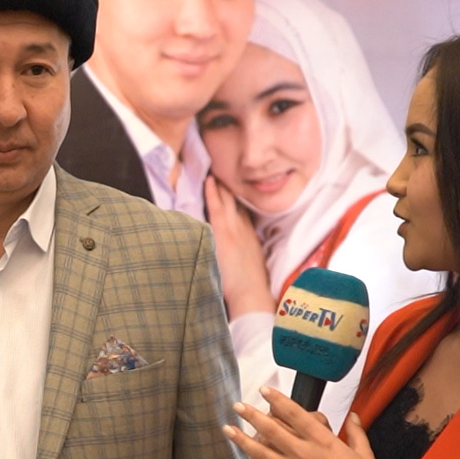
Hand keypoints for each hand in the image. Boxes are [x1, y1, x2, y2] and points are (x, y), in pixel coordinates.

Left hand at [204, 178, 274, 317]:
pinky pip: (217, 208)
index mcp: (250, 234)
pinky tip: (208, 181)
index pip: (243, 208)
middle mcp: (244, 227)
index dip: (238, 193)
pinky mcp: (224, 234)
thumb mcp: (251, 263)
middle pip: (236, 199)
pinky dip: (213, 193)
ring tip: (214, 165)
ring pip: (228, 199)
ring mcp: (234, 229)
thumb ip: (243, 251)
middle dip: (230, 182)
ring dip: (222, 182)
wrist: (251, 294)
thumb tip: (235, 249)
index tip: (233, 180)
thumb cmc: (249, 286)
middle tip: (223, 163)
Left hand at [225, 387, 391, 458]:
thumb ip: (356, 432)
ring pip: (261, 453)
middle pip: (272, 429)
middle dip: (251, 416)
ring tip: (228, 429)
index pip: (295, 414)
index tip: (265, 390)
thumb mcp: (364, 454)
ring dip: (242, 440)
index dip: (277, 400)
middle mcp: (305, 455)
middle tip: (238, 406)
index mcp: (323, 442)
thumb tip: (353, 416)